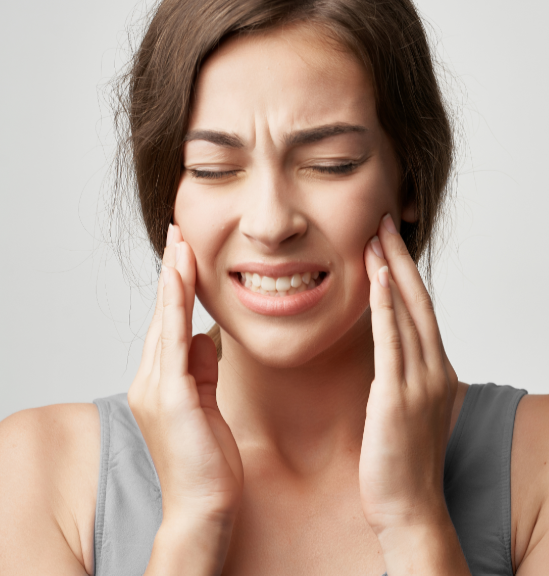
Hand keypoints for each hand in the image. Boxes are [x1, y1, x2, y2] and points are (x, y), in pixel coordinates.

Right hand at [128, 224, 243, 533]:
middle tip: (179, 232)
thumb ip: (203, 369)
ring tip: (181, 243)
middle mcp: (151, 380)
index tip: (184, 253)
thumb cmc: (209, 460)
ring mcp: (156, 388)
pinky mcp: (170, 398)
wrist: (204, 504)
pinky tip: (183, 281)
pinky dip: (177, 308)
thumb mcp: (208, 403)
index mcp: (162, 381)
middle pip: (162, 314)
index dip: (176, 288)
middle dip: (172, 272)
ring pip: (164, 321)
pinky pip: (173, 342)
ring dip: (174, 280)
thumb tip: (204, 336)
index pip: (169, 323)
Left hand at [359, 214, 458, 535]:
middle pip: (419, 300)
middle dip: (401, 258)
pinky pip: (393, 342)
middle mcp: (434, 370)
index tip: (389, 242)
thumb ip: (402, 380)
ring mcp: (420, 383)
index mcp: (436, 372)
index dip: (407, 273)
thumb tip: (387, 359)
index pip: (421, 310)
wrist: (410, 509)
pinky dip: (388, 306)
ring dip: (393, 269)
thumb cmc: (404, 467)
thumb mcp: (408, 413)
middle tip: (384, 220)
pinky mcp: (398, 397)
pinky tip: (379, 277)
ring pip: (408, 312)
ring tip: (376, 235)